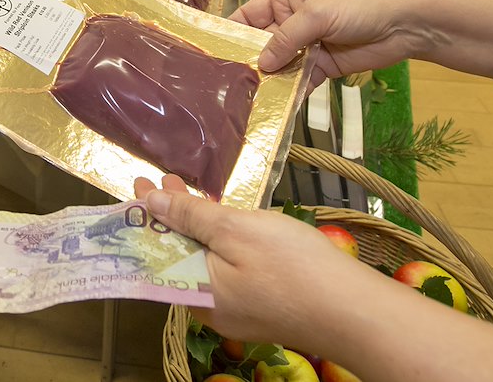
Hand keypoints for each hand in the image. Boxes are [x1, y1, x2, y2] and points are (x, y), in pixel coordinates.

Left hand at [132, 175, 387, 350]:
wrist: (355, 312)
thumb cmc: (293, 267)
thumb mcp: (236, 229)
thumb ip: (190, 216)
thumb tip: (149, 202)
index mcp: (194, 290)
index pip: (152, 250)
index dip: (143, 216)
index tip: (137, 183)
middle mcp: (208, 308)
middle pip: (176, 254)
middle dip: (168, 215)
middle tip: (159, 180)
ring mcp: (235, 312)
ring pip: (202, 261)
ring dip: (193, 225)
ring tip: (185, 192)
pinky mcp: (259, 309)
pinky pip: (225, 272)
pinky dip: (217, 243)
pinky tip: (222, 222)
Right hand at [231, 0, 436, 85]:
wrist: (402, 24)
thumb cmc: (357, 6)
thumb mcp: (315, 15)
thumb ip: (285, 38)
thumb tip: (261, 64)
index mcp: (285, 0)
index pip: (249, 16)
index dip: (231, 32)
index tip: (212, 53)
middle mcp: (291, 23)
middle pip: (261, 44)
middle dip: (248, 62)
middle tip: (226, 85)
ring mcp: (307, 47)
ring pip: (279, 66)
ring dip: (268, 81)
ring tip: (247, 100)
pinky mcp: (322, 68)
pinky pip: (299, 82)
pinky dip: (290, 92)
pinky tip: (277, 106)